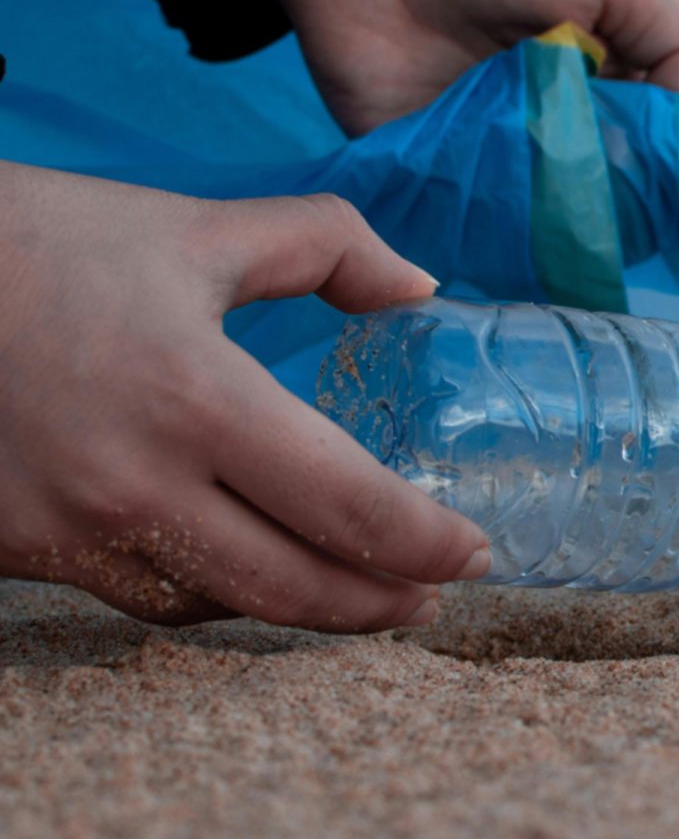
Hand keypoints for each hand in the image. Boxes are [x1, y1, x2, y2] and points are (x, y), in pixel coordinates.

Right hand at [0, 162, 490, 630]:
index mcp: (195, 397)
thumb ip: (327, 247)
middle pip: (293, 586)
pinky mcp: (20, 548)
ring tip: (361, 592)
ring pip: (219, 605)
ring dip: (303, 609)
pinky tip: (254, 572)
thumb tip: (421, 287)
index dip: (424, 541)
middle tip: (433, 595)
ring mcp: (70, 529)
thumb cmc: (47, 243)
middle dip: (380, 602)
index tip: (473, 551)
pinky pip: (143, 598)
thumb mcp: (198, 228)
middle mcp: (135, 483)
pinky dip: (217, 595)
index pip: (347, 504)